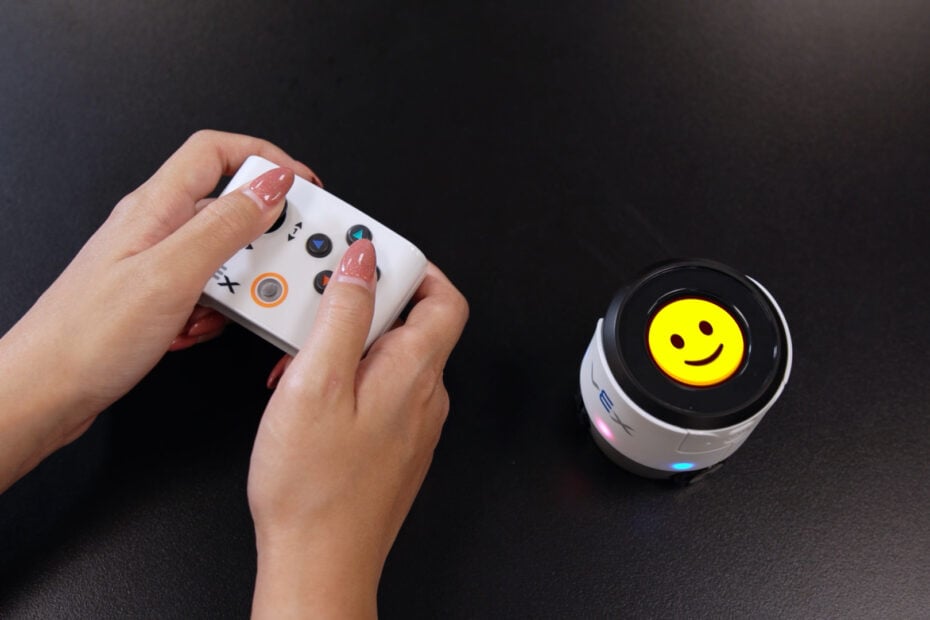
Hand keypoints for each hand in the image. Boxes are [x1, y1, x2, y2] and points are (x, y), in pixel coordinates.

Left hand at [0, 130, 320, 491]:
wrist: (47, 392)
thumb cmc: (88, 336)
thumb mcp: (172, 274)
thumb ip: (226, 226)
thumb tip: (271, 187)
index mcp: (156, 207)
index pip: (216, 152)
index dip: (264, 158)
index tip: (302, 184)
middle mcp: (155, 227)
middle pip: (227, 205)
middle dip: (261, 234)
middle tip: (279, 260)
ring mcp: (156, 263)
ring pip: (221, 254)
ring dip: (239, 281)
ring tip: (233, 306)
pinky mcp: (157, 298)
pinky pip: (208, 290)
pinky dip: (218, 309)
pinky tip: (201, 328)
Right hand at [247, 240, 468, 617]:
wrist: (319, 563)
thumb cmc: (314, 488)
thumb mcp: (316, 383)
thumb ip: (344, 314)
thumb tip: (362, 260)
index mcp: (415, 371)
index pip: (444, 297)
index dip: (413, 268)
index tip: (369, 256)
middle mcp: (424, 396)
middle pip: (411, 322)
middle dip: (360, 305)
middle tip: (314, 306)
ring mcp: (412, 423)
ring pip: (388, 356)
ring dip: (344, 344)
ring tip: (297, 358)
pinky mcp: (393, 444)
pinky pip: (378, 390)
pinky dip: (344, 377)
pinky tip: (305, 395)